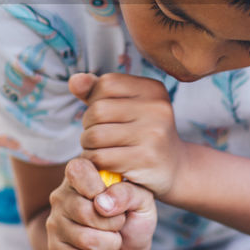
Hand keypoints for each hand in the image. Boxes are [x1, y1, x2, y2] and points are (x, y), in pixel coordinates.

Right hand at [44, 157, 155, 249]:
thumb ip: (128, 193)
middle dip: (113, 224)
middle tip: (118, 224)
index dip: (97, 187)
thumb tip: (102, 202)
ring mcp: (55, 224)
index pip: (77, 170)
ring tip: (112, 241)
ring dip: (110, 245)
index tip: (112, 199)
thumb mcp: (142, 201)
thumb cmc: (133, 220)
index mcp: (81, 177)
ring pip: (84, 239)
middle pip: (84, 211)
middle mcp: (62, 197)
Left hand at [70, 72, 184, 197]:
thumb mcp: (125, 106)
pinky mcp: (146, 160)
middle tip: (97, 137)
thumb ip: (96, 91)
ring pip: (95, 135)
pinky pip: (101, 157)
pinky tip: (103, 164)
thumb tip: (75, 81)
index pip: (106, 83)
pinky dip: (94, 162)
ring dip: (88, 146)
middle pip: (98, 110)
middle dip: (88, 126)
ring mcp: (154, 134)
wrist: (175, 168)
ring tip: (98, 150)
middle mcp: (157, 108)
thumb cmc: (142, 133)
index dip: (95, 100)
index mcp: (152, 89)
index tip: (104, 116)